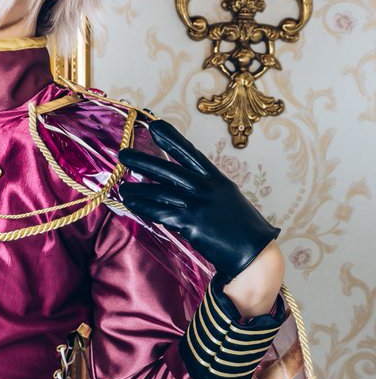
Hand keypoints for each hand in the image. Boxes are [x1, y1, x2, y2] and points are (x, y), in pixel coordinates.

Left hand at [118, 119, 280, 291]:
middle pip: (169, 170)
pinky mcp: (191, 224)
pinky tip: (131, 204)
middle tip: (123, 154)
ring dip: (138, 190)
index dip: (171, 139)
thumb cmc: (243, 229)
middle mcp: (206, 188)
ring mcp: (198, 205)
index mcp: (217, 179)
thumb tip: (186, 186)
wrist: (255, 252)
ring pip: (160, 192)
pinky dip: (144, 208)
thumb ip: (208, 190)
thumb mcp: (228, 199)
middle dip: (144, 161)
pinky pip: (161, 213)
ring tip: (122, 187)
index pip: (190, 153)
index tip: (155, 126)